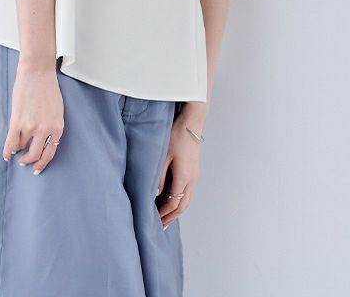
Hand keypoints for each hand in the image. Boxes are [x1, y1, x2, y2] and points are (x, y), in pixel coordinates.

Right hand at [2, 59, 64, 175]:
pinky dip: (7, 150)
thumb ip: (51, 125)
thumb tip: (43, 139)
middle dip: (28, 161)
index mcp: (57, 127)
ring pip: (21, 147)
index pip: (50, 153)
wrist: (38, 72)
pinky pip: (11, 142)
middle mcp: (45, 130)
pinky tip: (6, 154)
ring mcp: (31, 126)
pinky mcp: (17, 121)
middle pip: (35, 154)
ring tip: (15, 150)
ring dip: (18, 150)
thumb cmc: (47, 87)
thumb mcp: (56, 110)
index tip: (37, 168)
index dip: (42, 163)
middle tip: (24, 162)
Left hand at [156, 114, 202, 228]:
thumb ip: (159, 176)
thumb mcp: (164, 155)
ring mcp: (195, 175)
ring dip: (177, 210)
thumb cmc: (176, 135)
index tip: (154, 220)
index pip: (173, 203)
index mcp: (184, 177)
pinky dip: (181, 201)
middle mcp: (192, 179)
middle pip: (183, 206)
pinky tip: (173, 200)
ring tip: (166, 216)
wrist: (191, 122)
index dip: (163, 214)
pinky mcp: (194, 170)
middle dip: (171, 217)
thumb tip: (156, 195)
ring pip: (187, 200)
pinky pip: (188, 192)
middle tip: (161, 226)